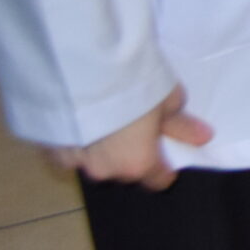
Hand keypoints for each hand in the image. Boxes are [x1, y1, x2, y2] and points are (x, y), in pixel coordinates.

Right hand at [47, 86, 211, 189]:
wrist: (80, 69)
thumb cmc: (133, 85)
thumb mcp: (168, 100)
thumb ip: (181, 124)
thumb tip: (202, 137)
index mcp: (136, 165)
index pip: (156, 180)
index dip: (164, 167)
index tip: (165, 150)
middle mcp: (103, 171)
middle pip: (122, 170)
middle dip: (129, 153)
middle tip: (134, 123)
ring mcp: (71, 162)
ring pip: (92, 159)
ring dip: (100, 145)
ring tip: (106, 116)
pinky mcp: (47, 146)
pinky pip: (67, 148)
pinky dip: (76, 137)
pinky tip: (81, 115)